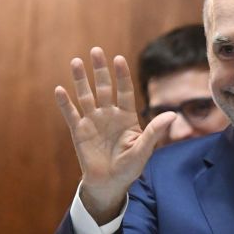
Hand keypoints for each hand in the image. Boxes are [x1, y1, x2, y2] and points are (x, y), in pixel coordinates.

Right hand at [53, 47, 174, 222]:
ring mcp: (93, 121)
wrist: (110, 182)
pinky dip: (65, 103)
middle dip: (100, 70)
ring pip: (86, 96)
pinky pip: (71, 114)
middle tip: (95, 50)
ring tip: (75, 62)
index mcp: (126, 117)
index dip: (122, 76)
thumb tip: (173, 115)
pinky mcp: (79, 131)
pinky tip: (60, 90)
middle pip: (104, 88)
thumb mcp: (144, 149)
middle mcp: (109, 115)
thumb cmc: (130, 167)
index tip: (118, 59)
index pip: (124, 91)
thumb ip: (155, 131)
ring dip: (80, 80)